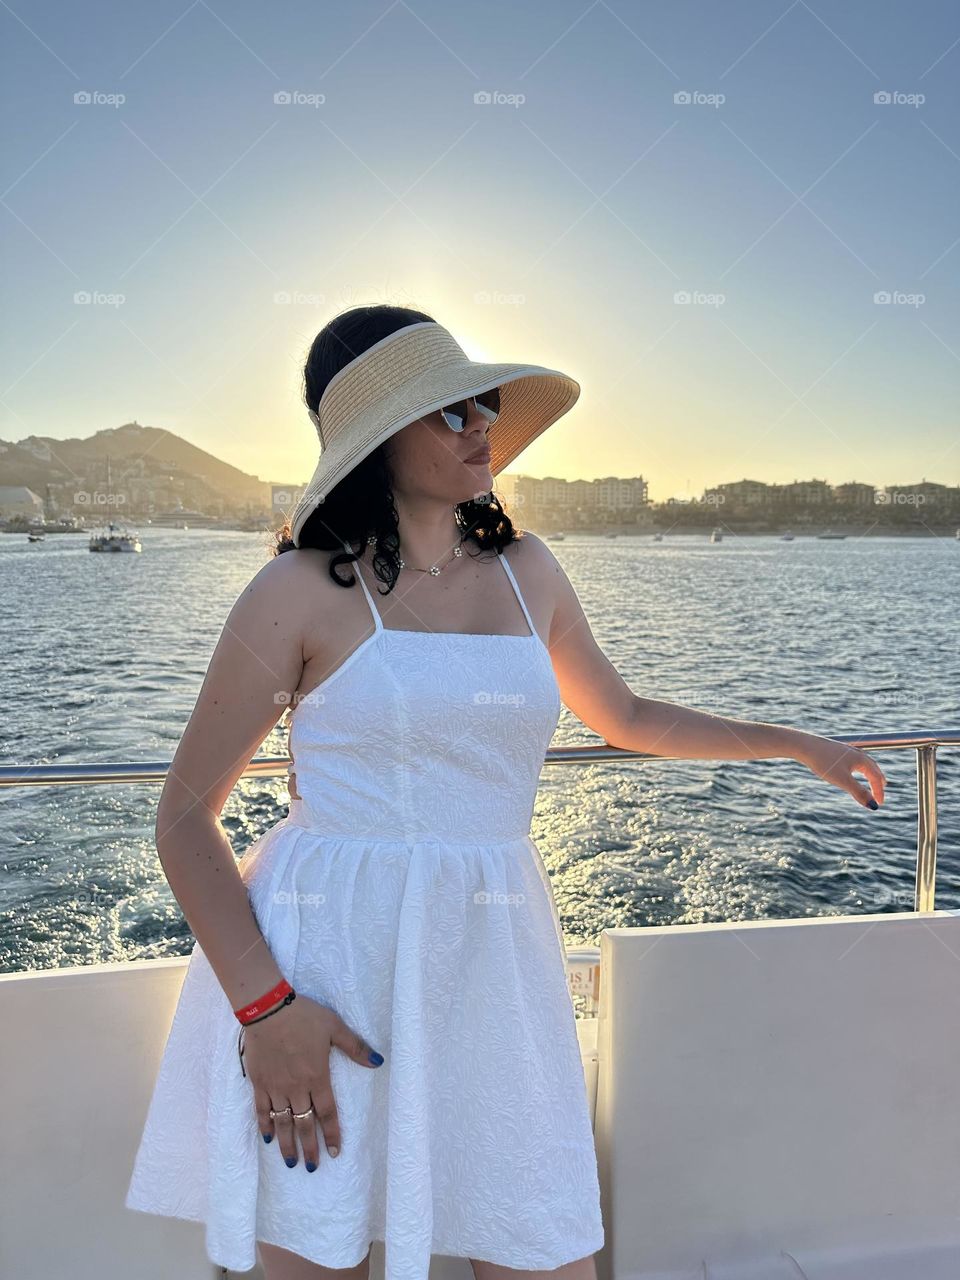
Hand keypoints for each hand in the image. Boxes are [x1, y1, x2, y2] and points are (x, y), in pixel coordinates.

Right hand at [242, 994, 384, 1170]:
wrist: (268, 1009)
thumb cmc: (304, 1016)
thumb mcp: (335, 1027)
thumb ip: (355, 1047)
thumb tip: (378, 1062)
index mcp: (317, 1077)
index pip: (327, 1112)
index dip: (331, 1133)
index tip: (334, 1152)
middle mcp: (297, 1088)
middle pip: (304, 1124)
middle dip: (309, 1148)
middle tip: (312, 1168)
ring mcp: (276, 1087)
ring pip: (282, 1122)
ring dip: (287, 1144)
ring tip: (291, 1163)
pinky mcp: (259, 1082)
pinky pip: (261, 1109)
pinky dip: (264, 1125)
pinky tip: (267, 1138)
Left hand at [796, 735, 886, 809]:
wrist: (805, 745)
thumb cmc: (824, 762)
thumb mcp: (842, 780)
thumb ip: (858, 792)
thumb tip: (874, 806)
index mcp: (862, 759)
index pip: (876, 777)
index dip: (879, 792)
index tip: (879, 804)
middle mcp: (857, 753)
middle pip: (874, 768)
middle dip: (878, 781)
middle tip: (880, 792)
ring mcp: (848, 750)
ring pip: (864, 763)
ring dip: (870, 773)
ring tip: (871, 780)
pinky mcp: (838, 750)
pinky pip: (854, 760)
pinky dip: (860, 768)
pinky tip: (852, 769)